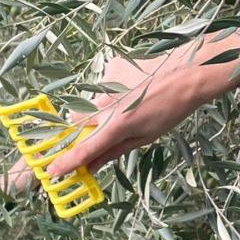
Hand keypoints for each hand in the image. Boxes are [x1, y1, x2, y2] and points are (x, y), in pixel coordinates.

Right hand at [45, 48, 220, 177]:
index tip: (51, 171)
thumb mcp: (145, 137)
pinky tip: (133, 88)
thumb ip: (114, 152)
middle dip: (81, 131)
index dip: (66, 162)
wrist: (188, 72)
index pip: (84, 149)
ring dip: (100, 109)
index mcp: (116, 125)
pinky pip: (101, 85)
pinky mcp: (110, 68)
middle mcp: (105, 104)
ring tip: (129, 104)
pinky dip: (112, 91)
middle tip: (100, 131)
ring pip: (88, 102)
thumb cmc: (170, 109)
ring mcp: (105, 83)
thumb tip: (92, 167)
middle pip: (76, 122)